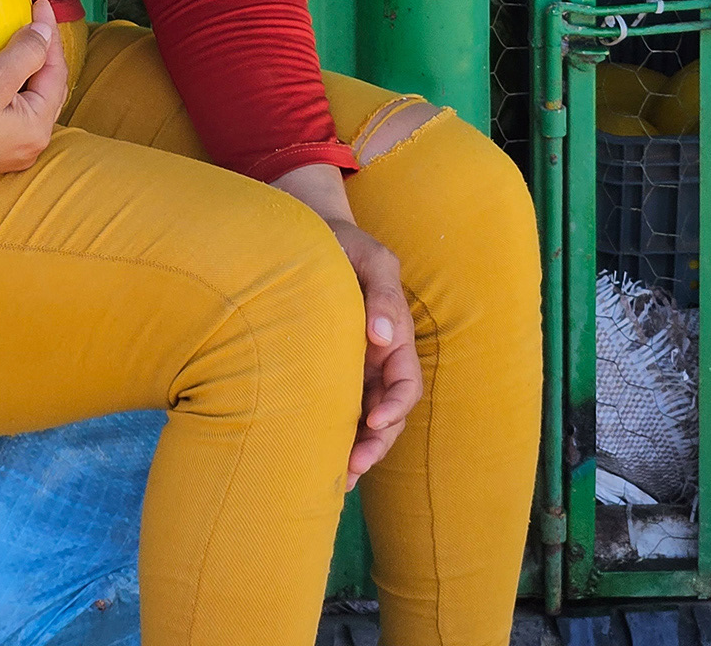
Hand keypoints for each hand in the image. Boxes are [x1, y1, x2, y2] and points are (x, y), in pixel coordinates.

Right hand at [0, 0, 67, 189]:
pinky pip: (9, 112)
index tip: (40, 3)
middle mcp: (28, 146)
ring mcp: (6, 152)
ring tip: (24, 43)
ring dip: (29, 72)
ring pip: (28, 102)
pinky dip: (12, 88)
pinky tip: (0, 74)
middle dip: (46, 54)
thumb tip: (46, 31)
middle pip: (47, 90)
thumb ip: (27, 52)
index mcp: (37, 129)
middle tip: (37, 21)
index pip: (55, 72)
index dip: (50, 35)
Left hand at [272, 164, 421, 486]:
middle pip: (386, 414)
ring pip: (360, 419)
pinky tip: (314, 459)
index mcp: (394, 337)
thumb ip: (383, 292)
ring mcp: (352, 367)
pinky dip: (332, 436)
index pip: (405, 384)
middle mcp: (377, 359)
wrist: (305, 231)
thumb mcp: (371, 257)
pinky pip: (334, 408)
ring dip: (354, 451)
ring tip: (336, 480)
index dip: (395, 407)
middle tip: (351, 469)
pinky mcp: (325, 370)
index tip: (373, 420)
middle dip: (374, 445)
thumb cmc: (342, 240)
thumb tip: (385, 337)